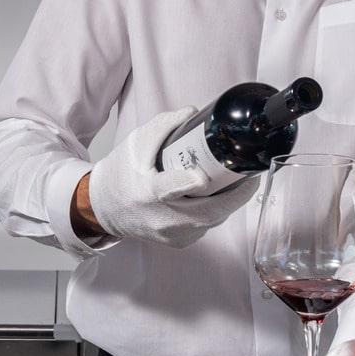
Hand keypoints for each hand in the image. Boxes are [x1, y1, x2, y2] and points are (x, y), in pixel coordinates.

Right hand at [87, 108, 258, 247]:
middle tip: (250, 176)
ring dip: (228, 203)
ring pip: (212, 221)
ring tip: (237, 183)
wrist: (103, 209)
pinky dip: (215, 212)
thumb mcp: (136, 142)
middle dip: (236, 196)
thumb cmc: (120, 174)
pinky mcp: (178, 243)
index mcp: (147, 191)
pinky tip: (217, 197)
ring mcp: (171, 235)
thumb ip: (165, 125)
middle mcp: (160, 218)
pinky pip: (206, 227)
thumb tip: (194, 112)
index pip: (168, 189)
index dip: (186, 184)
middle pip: (207, 212)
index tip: (201, 177)